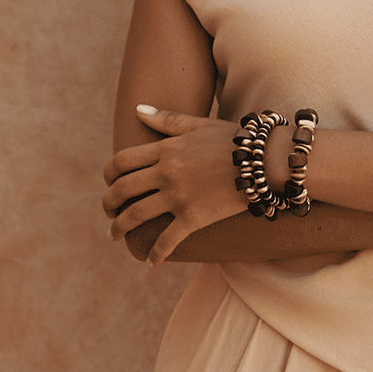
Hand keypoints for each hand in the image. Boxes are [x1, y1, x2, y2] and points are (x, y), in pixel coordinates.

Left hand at [102, 105, 247, 264]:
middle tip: (108, 212)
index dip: (109, 174)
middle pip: (122, 189)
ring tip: (115, 235)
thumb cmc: (235, 141)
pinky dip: (156, 253)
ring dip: (119, 228)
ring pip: (135, 215)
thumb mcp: (199, 125)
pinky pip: (167, 240)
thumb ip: (167, 119)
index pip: (122, 161)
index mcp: (165, 150)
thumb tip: (138, 109)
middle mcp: (166, 173)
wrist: (264, 162)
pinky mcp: (193, 218)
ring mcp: (178, 197)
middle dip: (108, 203)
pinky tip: (151, 262)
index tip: (108, 183)